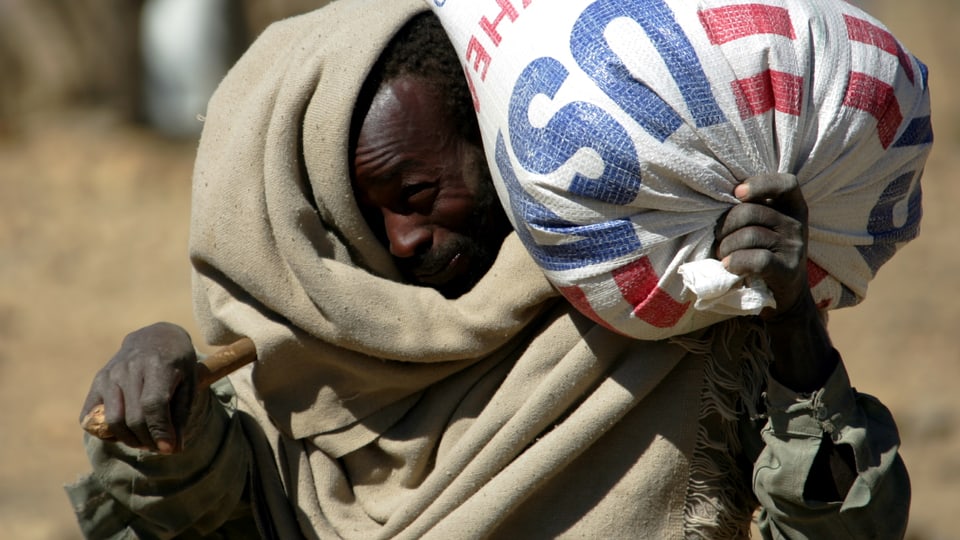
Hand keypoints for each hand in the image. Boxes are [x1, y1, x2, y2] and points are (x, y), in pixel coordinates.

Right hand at [79, 322, 198, 453]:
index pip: (153, 405)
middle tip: (159, 446)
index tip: (169, 448)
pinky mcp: (98, 381)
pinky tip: (125, 432)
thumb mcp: (189, 382)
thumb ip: (181, 414)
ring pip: (113, 420)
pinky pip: (92, 416)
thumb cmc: (177, 362)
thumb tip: (173, 448)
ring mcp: (110, 374)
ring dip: (129, 439)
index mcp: (157, 365)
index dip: (160, 430)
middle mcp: (129, 368)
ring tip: (145, 441)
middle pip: (133, 417)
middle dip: (147, 439)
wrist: (156, 337)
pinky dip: (106, 432)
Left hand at [715, 173, 834, 391]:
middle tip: (718, 239)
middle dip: (725, 226)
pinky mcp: (787, 271)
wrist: (784, 299)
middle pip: (751, 212)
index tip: (737, 194)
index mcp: (793, 209)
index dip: (760, 183)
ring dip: (725, 247)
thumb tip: (718, 200)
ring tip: (722, 256)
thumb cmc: (766, 256)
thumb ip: (753, 211)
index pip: (786, 183)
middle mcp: (797, 225)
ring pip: (748, 236)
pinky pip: (756, 260)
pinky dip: (735, 262)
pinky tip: (729, 268)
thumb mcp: (766, 229)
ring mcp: (795, 248)